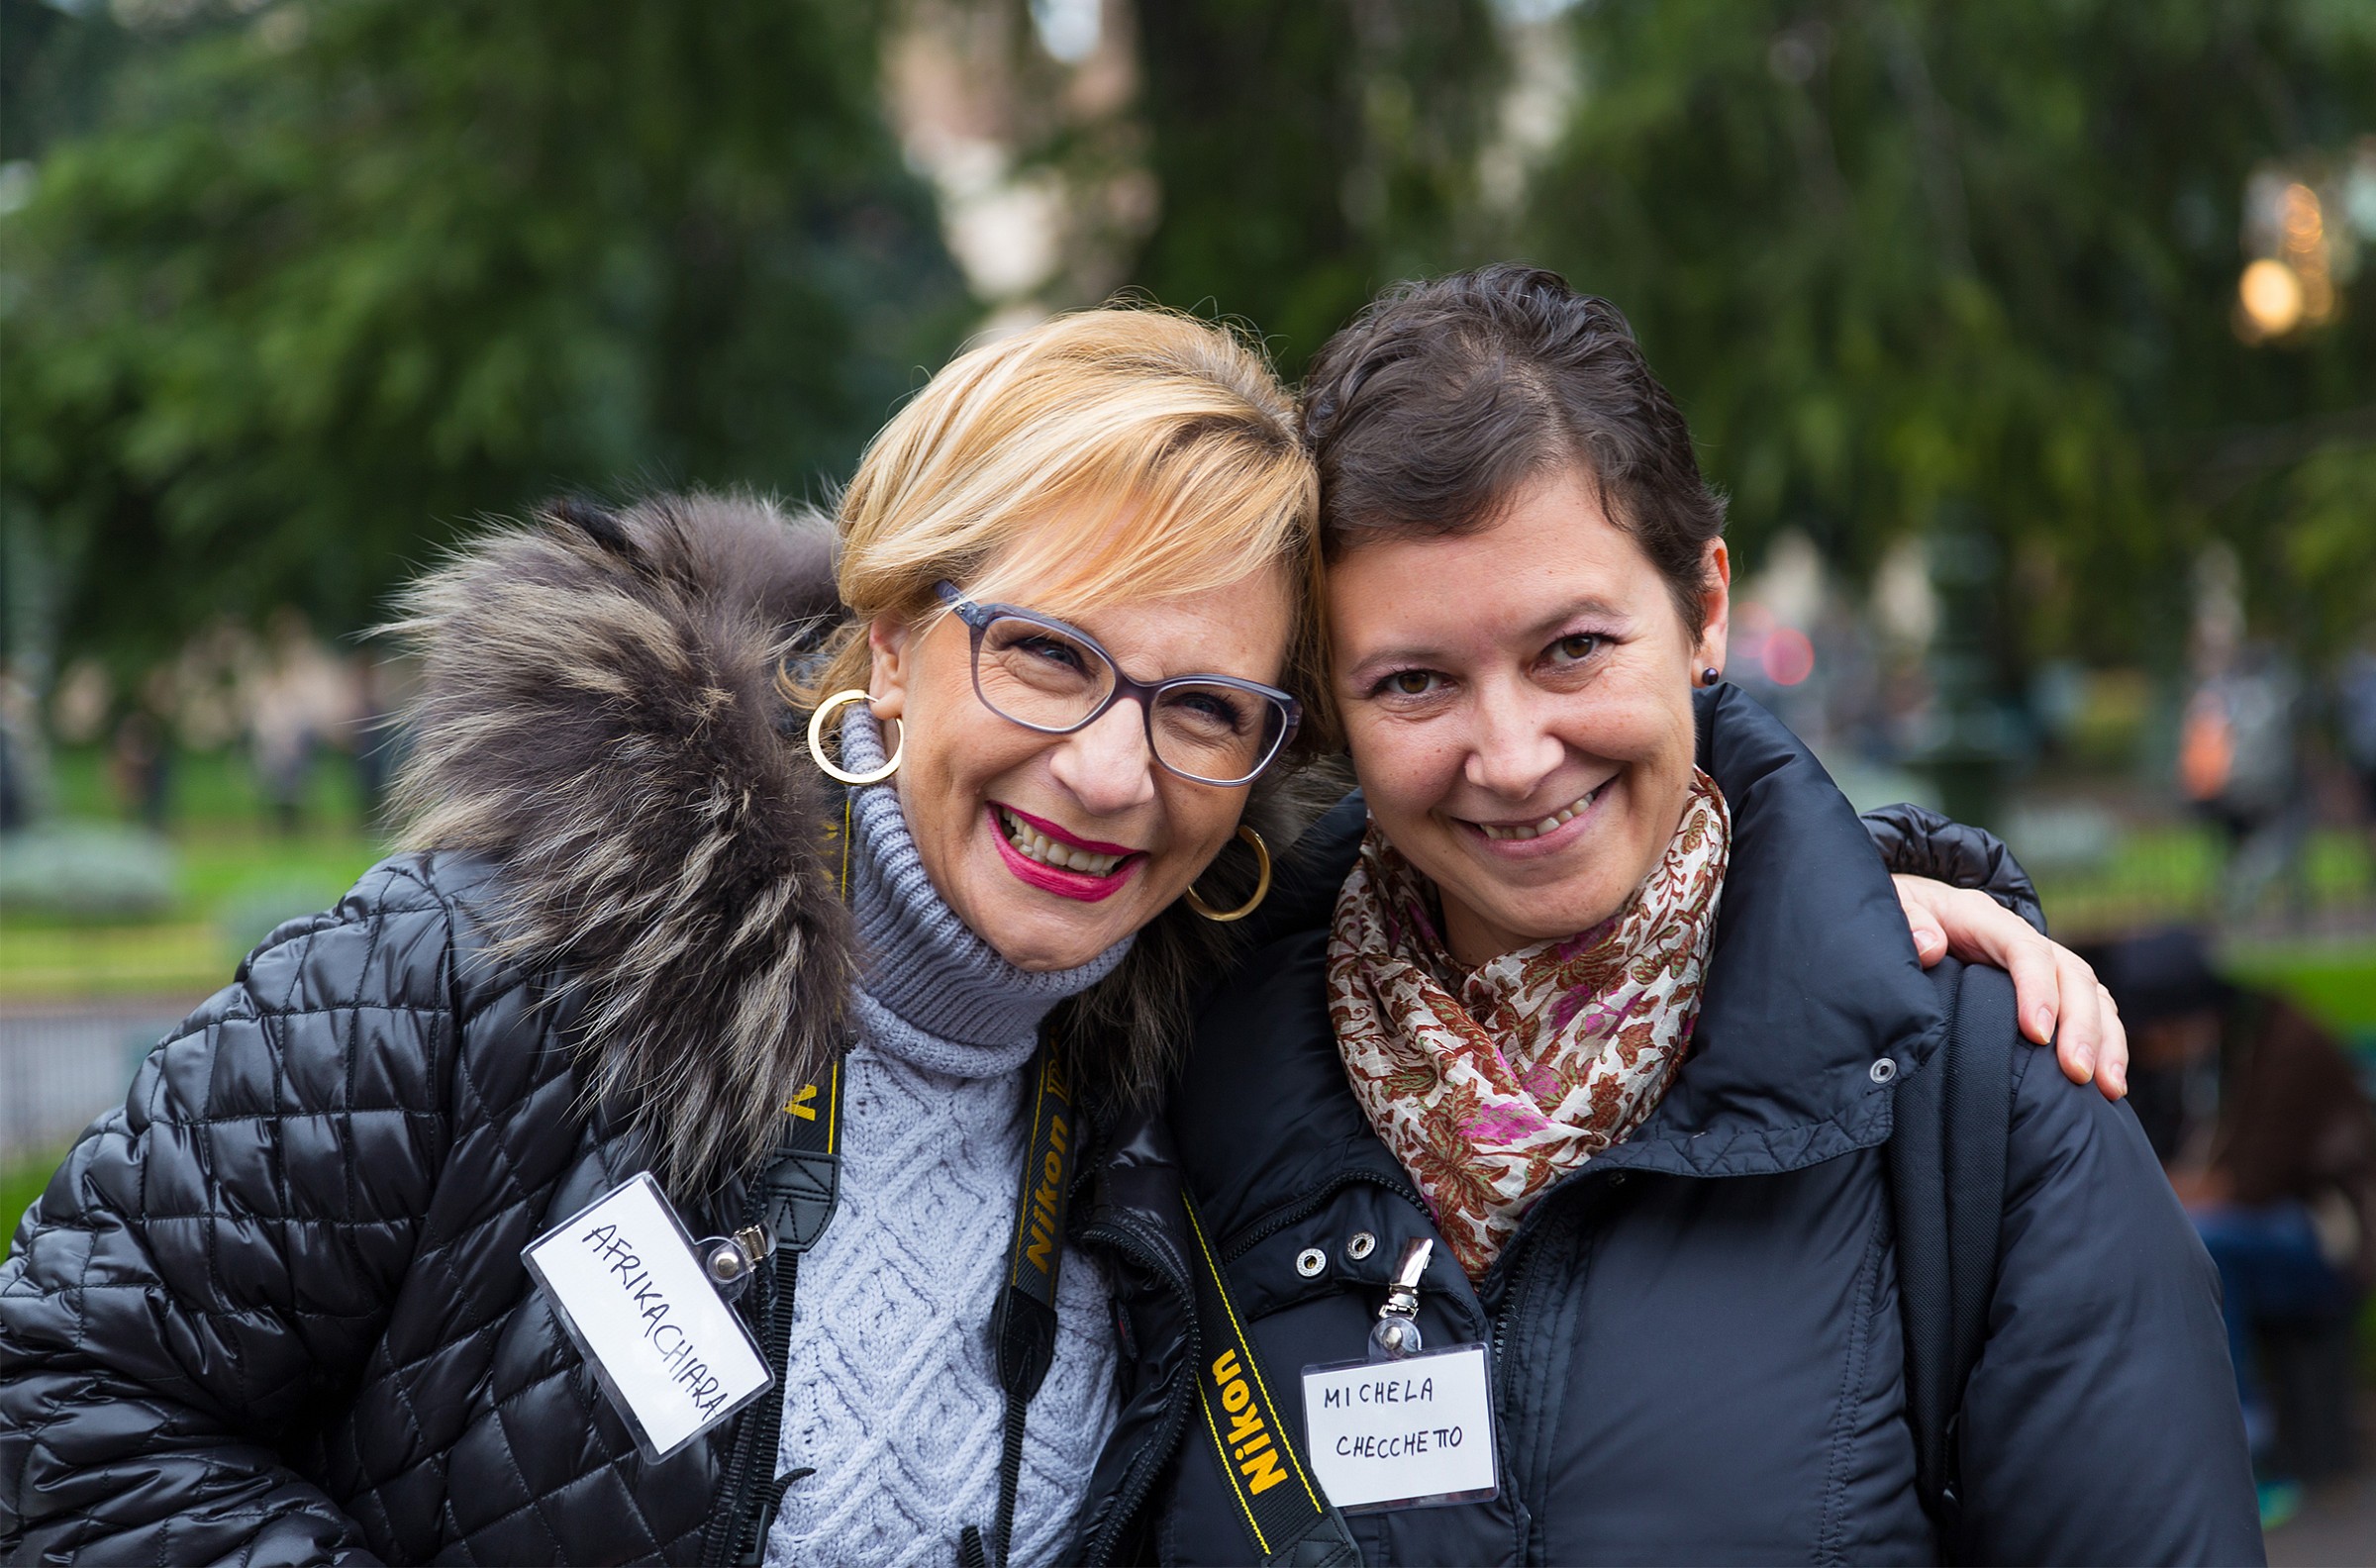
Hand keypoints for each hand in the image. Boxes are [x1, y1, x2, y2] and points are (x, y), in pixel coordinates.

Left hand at [1891, 875, 2128, 1100]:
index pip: (2025, 949)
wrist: (1901, 910)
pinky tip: (2107, 1085)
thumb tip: (1931, 946)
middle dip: (2082, 1025)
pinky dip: (2106, 1042)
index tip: (2037, 1033)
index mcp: (1981, 918)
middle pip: (2070, 974)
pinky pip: (2089, 1009)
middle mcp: (2018, 937)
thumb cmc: (1895, 915)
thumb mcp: (1890, 907)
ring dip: (2105, 1040)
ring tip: (2107, 1088)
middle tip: (2078, 1073)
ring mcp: (2037, 960)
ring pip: (2090, 993)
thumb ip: (1907, 921)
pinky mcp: (2043, 985)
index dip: (2037, 990)